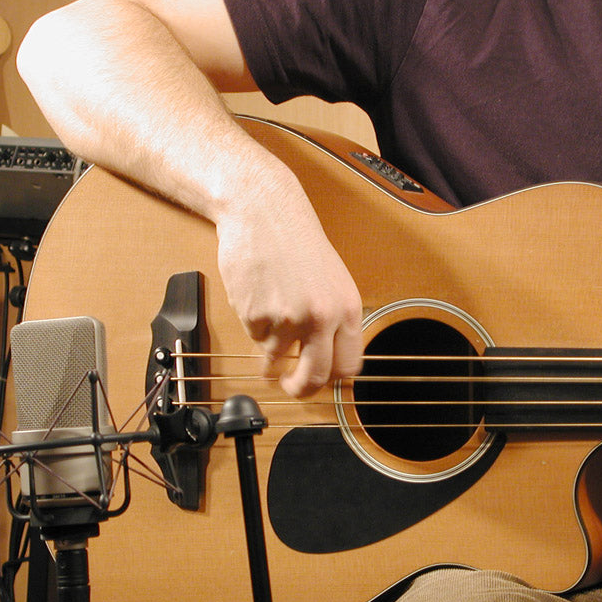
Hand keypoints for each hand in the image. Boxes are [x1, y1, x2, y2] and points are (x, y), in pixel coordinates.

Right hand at [215, 173, 362, 397]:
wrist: (263, 212)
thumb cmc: (296, 241)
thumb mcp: (332, 280)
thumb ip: (334, 320)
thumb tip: (329, 361)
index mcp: (347, 309)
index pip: (348, 366)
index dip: (331, 380)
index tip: (319, 380)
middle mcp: (321, 318)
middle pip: (314, 378)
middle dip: (299, 389)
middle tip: (290, 386)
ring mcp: (287, 319)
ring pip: (276, 360)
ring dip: (269, 355)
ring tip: (267, 325)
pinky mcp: (255, 315)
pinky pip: (254, 338)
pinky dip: (253, 326)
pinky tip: (257, 297)